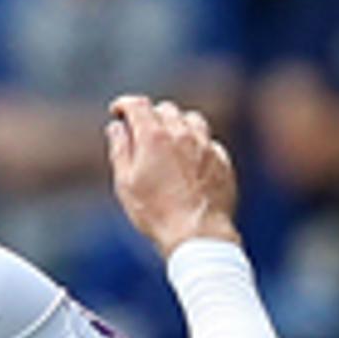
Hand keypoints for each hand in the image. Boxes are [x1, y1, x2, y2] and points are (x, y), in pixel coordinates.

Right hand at [105, 95, 239, 255]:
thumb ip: (120, 150)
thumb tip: (116, 128)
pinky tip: (190, 160)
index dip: (124, 104)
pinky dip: (196, 143)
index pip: (138, 105)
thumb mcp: (126, 183)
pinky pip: (208, 141)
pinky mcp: (222, 160)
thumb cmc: (156, 212)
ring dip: (177, 124)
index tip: (118, 111)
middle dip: (150, 116)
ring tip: (169, 141)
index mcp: (154, 137)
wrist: (197, 232)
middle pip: (165, 109)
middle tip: (141, 132)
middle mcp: (182, 134)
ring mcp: (205, 145)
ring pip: (191, 119)